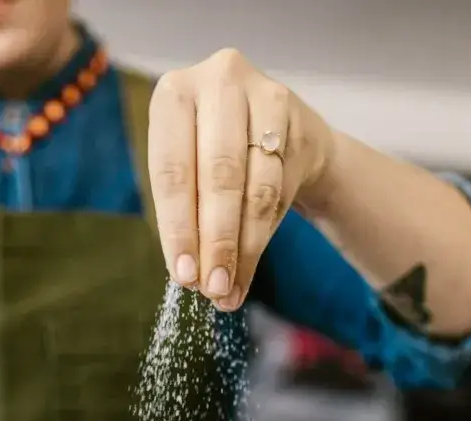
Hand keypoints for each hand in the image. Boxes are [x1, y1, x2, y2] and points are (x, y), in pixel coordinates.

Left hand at [148, 48, 336, 310]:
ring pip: (255, 186)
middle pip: (219, 176)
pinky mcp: (297, 116)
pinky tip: (249, 265)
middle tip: (212, 288)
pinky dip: (262, 234)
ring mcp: (263, 94)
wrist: (276, 127)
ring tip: (229, 288)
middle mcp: (218, 82)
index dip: (178, 229)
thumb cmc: (211, 155)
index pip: (172, 172)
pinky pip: (280, 187)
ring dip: (242, 246)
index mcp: (173, 95)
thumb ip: (186, 219)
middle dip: (215, 241)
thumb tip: (195, 282)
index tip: (183, 276)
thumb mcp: (187, 175)